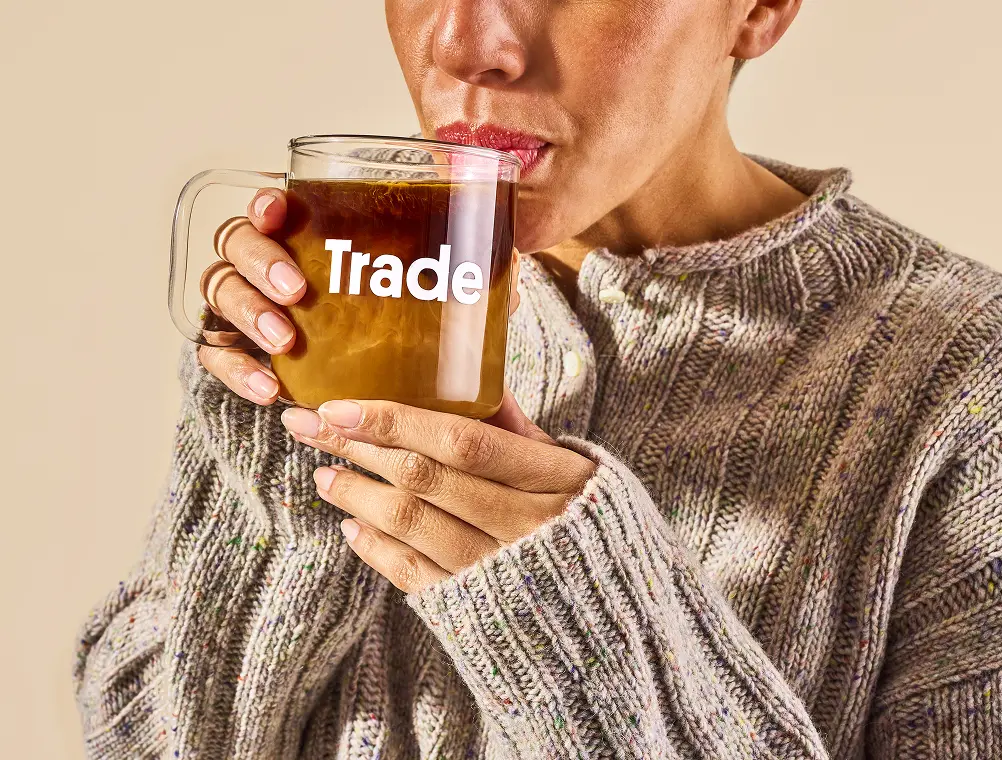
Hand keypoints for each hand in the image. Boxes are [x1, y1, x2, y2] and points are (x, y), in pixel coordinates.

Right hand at [196, 189, 521, 405]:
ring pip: (219, 294)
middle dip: (259, 263)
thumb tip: (510, 277)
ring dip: (248, 315)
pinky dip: (236, 371)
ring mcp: (250, 306)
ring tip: (286, 344)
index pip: (271, 205)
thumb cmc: (405, 317)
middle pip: (234, 245)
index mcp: (309, 233)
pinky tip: (269, 391)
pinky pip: (220, 354)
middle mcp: (269, 263)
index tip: (281, 210)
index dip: (265, 203)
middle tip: (297, 291)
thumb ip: (466, 278)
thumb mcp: (436, 293)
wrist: (394, 379)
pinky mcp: (244, 351)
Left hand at [279, 390, 596, 592]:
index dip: (396, 421)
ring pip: (412, 525)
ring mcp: (499, 569)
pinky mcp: (478, 607)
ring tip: (325, 473)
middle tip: (308, 425)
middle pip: (426, 479)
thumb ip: (520, 429)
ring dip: (358, 496)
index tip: (341, 404)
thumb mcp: (571, 468)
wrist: (614, 611)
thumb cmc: (590, 523)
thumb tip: (476, 378)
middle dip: (358, 448)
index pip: (461, 441)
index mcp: (551, 479)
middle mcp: (525, 525)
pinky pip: (415, 576)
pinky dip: (377, 549)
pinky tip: (352, 525)